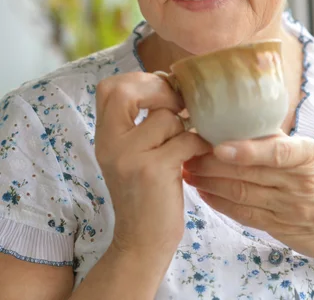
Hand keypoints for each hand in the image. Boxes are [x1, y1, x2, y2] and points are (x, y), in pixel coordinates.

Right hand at [95, 72, 211, 271]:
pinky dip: (199, 144)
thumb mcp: (129, 153)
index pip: (108, 87)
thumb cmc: (145, 193)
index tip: (161, 93)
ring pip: (165, 117)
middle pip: (127, 91)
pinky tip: (200, 153)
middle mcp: (109, 144)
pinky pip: (185, 139)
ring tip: (183, 147)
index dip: (138, 80)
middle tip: (178, 107)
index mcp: (104, 137)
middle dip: (160, 92)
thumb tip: (167, 82)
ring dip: (183, 128)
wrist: (142, 242)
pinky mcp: (153, 170)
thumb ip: (137, 121)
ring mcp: (129, 157)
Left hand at [182, 132, 313, 263]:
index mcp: (308, 156)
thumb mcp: (313, 154)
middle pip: (250, 173)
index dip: (246, 150)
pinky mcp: (278, 227)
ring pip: (242, 194)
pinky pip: (245, 214)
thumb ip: (281, 143)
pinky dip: (221, 203)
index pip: (276, 152)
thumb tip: (240, 122)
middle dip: (213, 163)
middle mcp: (299, 182)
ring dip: (210, 182)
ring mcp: (288, 208)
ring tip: (188, 170)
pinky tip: (204, 192)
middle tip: (187, 152)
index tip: (218, 146)